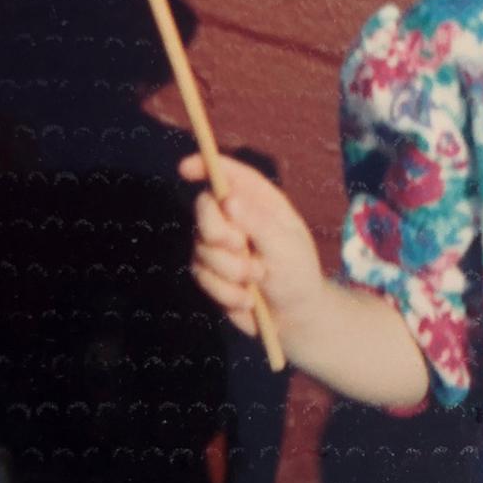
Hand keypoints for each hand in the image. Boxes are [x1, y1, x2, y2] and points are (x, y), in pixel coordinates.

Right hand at [179, 153, 324, 342]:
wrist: (293, 316)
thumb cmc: (297, 273)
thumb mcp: (286, 246)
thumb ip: (258, 222)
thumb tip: (228, 200)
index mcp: (258, 201)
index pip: (228, 174)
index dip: (205, 165)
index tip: (186, 168)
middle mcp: (233, 218)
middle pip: (203, 208)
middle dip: (217, 231)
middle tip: (241, 247)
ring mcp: (217, 245)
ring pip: (201, 248)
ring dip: (231, 270)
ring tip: (258, 280)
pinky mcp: (208, 272)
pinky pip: (202, 276)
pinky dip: (226, 292)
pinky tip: (248, 299)